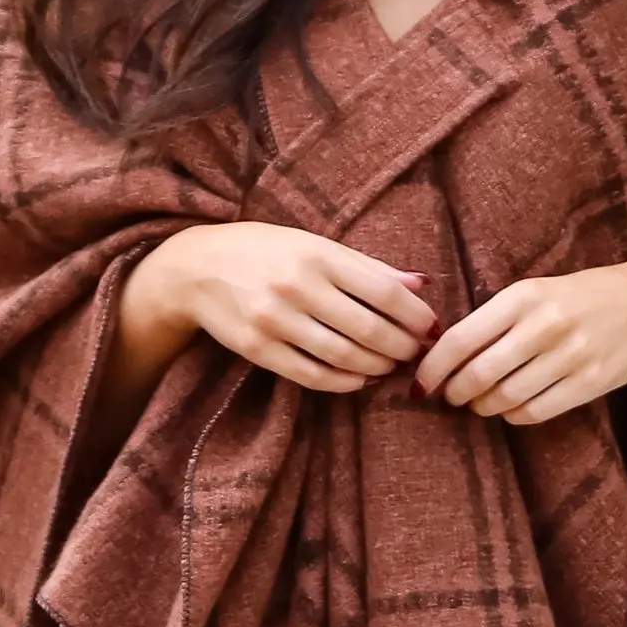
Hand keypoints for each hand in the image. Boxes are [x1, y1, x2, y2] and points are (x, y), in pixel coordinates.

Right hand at [131, 222, 435, 396]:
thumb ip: (367, 266)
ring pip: (344, 356)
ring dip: (378, 367)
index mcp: (317, 255)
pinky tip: (361, 380)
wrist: (195, 268)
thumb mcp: (313, 244)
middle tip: (418, 353)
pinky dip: (344, 382)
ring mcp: (274, 320)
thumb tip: (420, 284)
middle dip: (403, 346)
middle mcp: (297, 286)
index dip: (416, 316)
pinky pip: (312, 375)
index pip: (384, 291)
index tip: (431, 327)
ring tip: (392, 366)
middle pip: (368, 329)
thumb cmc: (265, 251)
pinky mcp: (257, 349)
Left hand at [415, 261, 626, 424]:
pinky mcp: (589, 383)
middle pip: (479, 374)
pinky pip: (535, 412)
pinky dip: (513, 416)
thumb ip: (495, 317)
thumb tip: (442, 352)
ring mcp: (570, 357)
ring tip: (479, 402)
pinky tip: (510, 408)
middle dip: (455, 392)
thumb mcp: (536, 290)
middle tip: (449, 396)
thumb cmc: (579, 297)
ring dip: (483, 406)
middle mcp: (545, 326)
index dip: (433, 367)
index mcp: (524, 297)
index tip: (420, 382)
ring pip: (505, 398)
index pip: (461, 339)